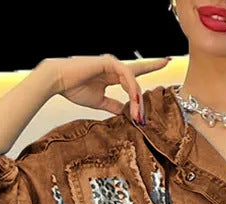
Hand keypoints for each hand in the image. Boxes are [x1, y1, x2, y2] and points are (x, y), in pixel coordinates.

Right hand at [51, 54, 171, 123]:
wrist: (59, 81)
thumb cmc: (74, 89)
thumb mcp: (99, 101)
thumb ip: (114, 105)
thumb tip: (125, 112)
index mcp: (112, 74)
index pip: (135, 72)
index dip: (151, 66)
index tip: (167, 61)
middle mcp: (114, 66)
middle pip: (137, 82)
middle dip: (141, 102)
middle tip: (142, 119)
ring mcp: (112, 63)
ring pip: (133, 82)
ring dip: (136, 100)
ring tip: (136, 115)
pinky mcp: (109, 62)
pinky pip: (127, 76)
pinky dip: (131, 89)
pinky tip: (133, 100)